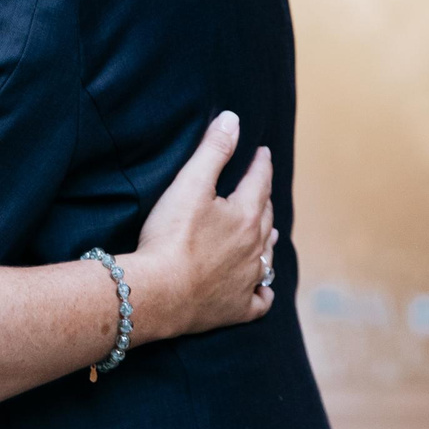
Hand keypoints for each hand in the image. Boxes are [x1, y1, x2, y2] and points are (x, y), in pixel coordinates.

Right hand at [125, 111, 276, 339]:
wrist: (160, 293)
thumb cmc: (171, 236)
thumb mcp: (190, 184)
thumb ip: (213, 150)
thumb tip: (233, 120)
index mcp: (245, 216)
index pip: (259, 182)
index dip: (260, 165)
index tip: (263, 153)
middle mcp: (254, 248)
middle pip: (265, 218)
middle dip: (264, 200)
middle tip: (261, 189)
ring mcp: (248, 280)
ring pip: (267, 256)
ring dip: (267, 241)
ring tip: (268, 232)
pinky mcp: (237, 308)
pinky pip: (260, 300)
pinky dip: (264, 292)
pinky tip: (263, 289)